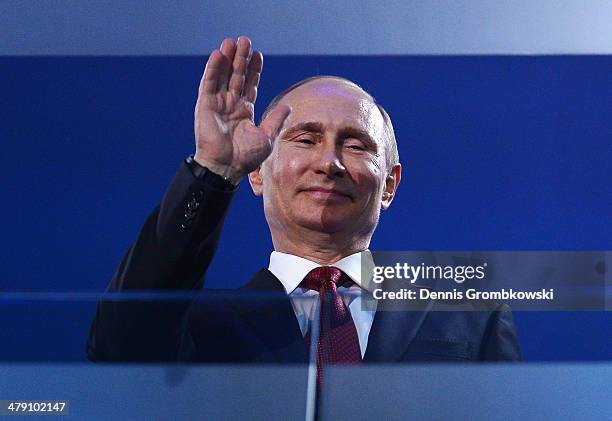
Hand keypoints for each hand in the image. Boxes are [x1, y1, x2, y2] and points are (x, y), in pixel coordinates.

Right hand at [193, 36, 290, 184]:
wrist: (227, 167)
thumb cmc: (245, 157)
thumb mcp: (266, 137)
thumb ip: (275, 120)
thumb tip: (288, 106)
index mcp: (244, 111)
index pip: (250, 85)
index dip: (253, 70)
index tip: (258, 55)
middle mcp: (230, 104)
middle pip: (237, 76)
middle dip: (241, 59)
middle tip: (246, 40)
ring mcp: (217, 104)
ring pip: (223, 76)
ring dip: (227, 59)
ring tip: (232, 42)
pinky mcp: (205, 105)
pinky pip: (209, 83)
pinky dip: (213, 69)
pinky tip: (219, 55)